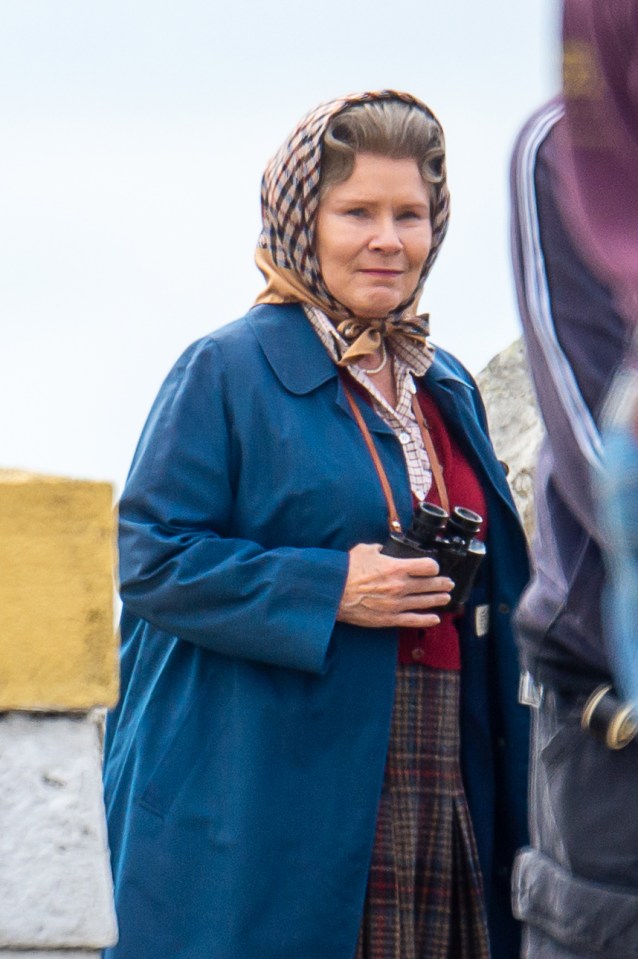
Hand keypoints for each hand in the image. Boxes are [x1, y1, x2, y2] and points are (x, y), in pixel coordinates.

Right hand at [336, 542, 453, 628]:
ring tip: (445, 598)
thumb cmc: (347, 571)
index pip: (427, 566)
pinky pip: (413, 620)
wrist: (334, 593)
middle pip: (430, 584)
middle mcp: (400, 586)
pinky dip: (426, 619)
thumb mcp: (364, 550)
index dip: (433, 566)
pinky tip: (435, 618)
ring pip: (425, 602)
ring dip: (438, 599)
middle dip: (442, 583)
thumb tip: (382, 548)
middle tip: (448, 583)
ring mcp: (396, 604)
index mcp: (396, 568)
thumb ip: (378, 548)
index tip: (434, 567)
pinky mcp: (389, 618)